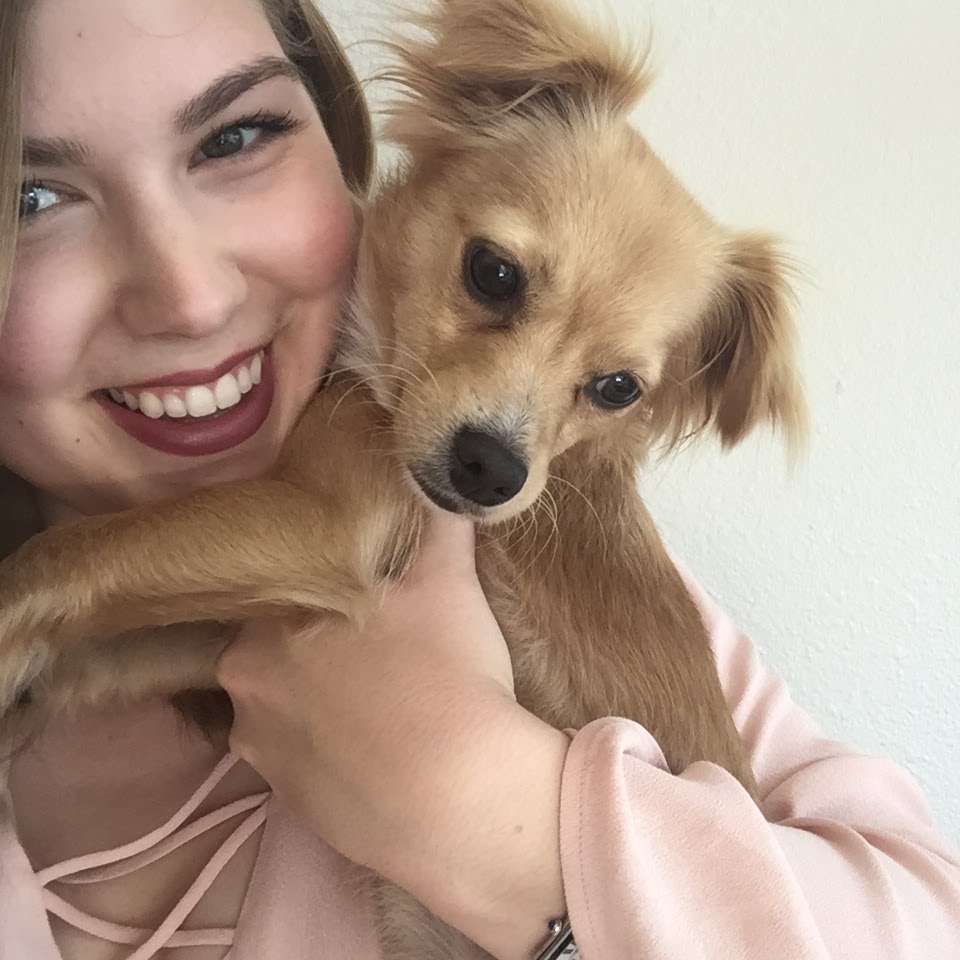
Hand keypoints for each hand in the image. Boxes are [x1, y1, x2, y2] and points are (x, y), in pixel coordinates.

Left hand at [217, 509, 568, 958]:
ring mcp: (263, 755)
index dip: (322, 599)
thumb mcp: (447, 579)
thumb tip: (434, 467)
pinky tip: (376, 750)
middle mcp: (245, 690)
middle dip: (316, 650)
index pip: (279, 597)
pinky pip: (304, 764)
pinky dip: (331, 754)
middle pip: (276, 654)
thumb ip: (435, 519)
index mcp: (267, 627)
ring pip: (286, 710)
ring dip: (321, 704)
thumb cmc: (444, 672)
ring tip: (382, 705)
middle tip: (377, 651)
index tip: (360, 605)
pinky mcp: (289, 804)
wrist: (457, 797)